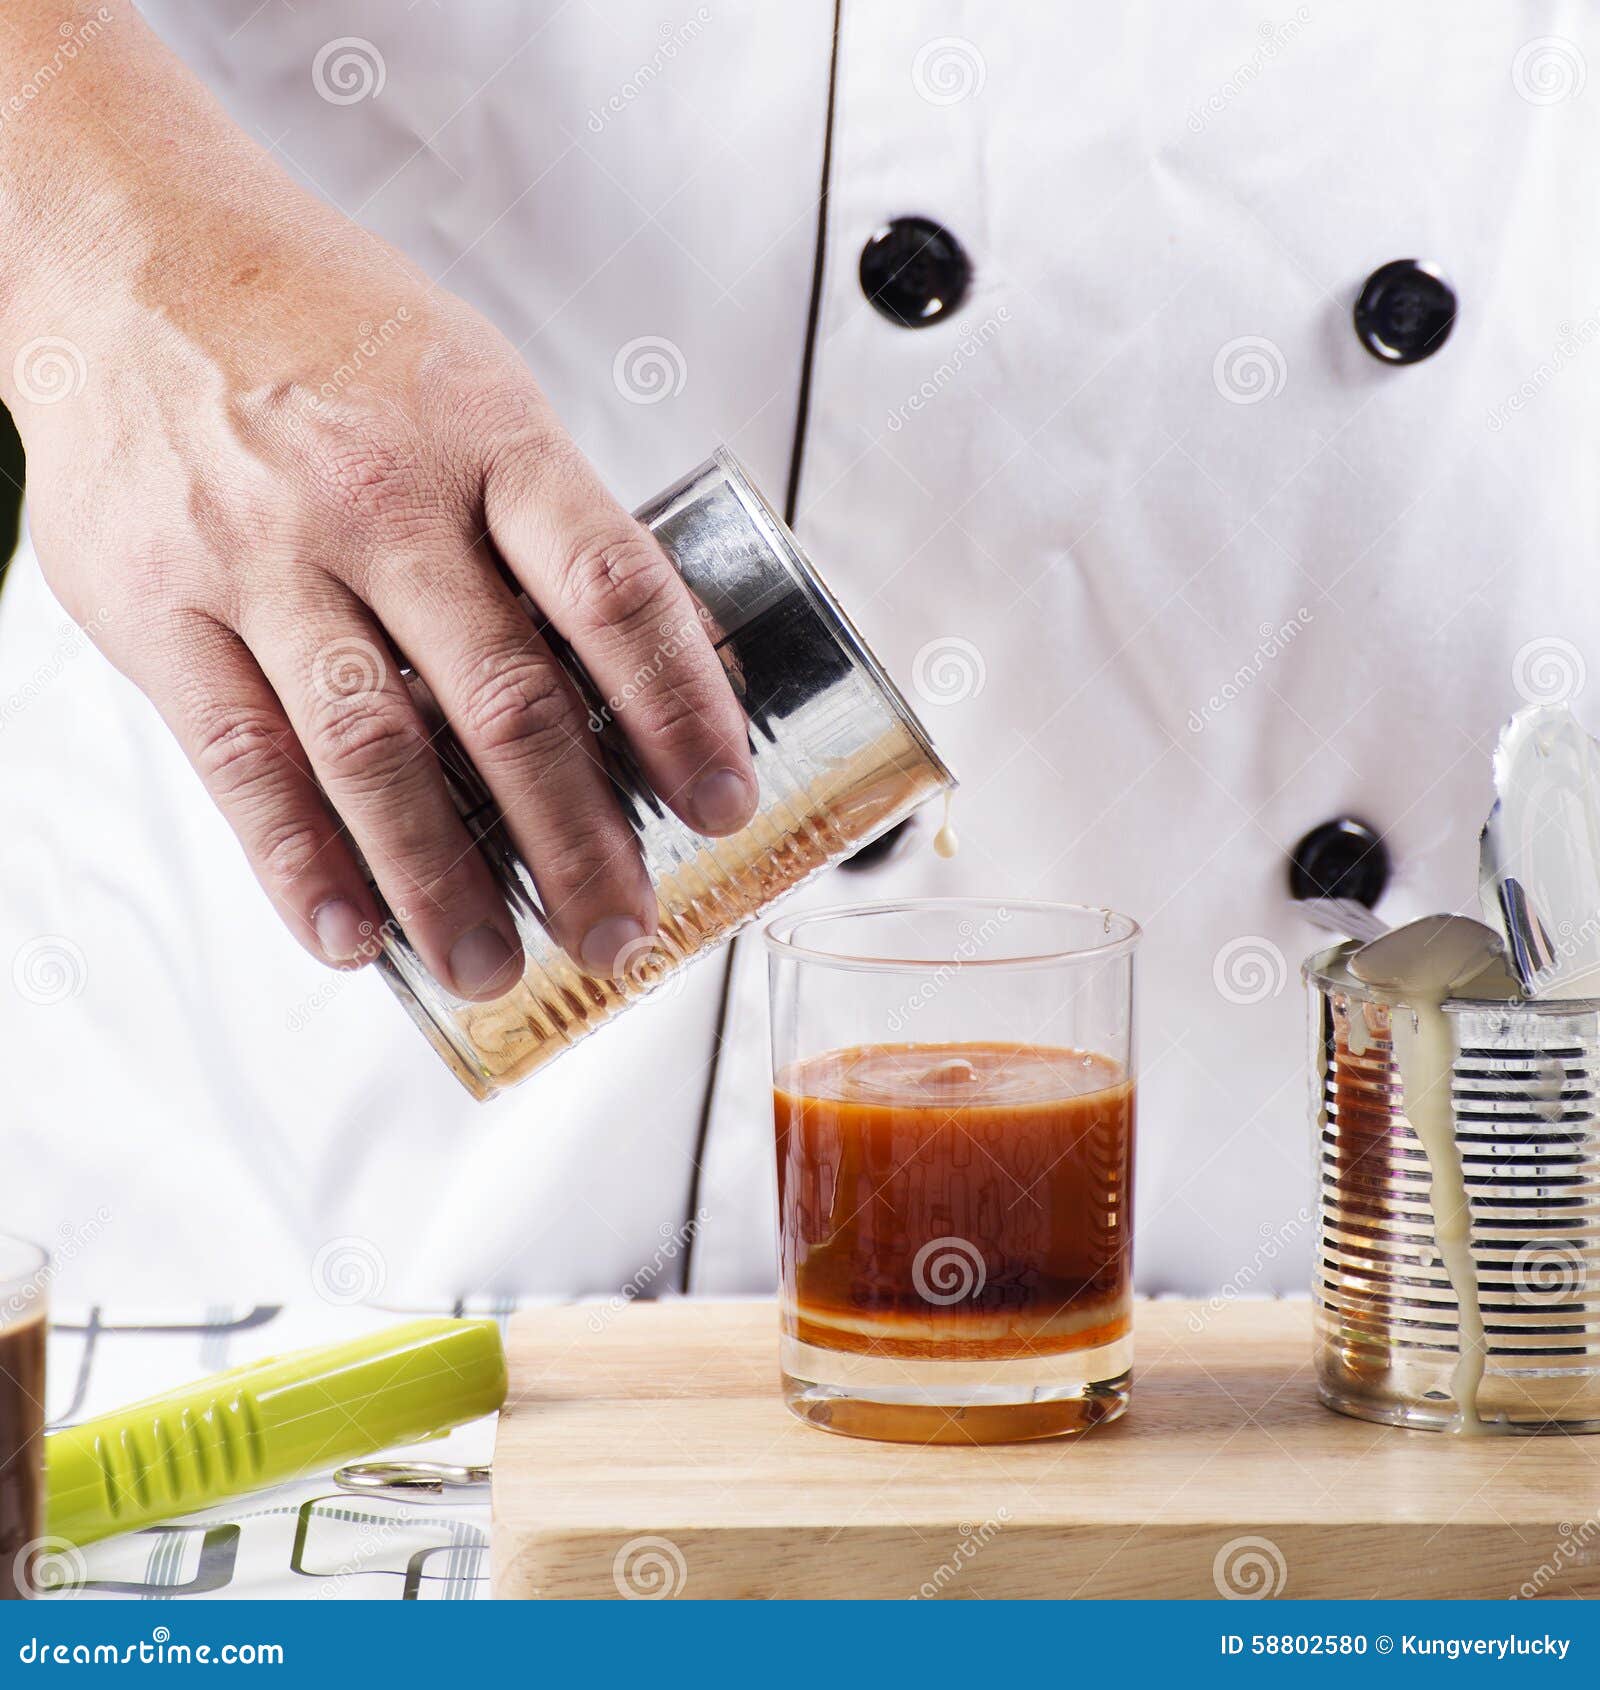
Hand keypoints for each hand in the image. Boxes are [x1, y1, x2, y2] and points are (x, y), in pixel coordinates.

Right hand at [3, 12, 756, 999]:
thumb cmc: (325, 327)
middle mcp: (379, 498)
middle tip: (621, 931)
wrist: (129, 247)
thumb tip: (642, 673)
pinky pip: (241, 758)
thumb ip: (545, 525)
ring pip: (376, 749)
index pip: (613, 592)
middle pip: (507, 701)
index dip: (681, 711)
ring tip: (495, 965)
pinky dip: (298, 860)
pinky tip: (350, 931)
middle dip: (577, 839)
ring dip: (445, 881)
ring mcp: (264, 557)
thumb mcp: (471, 386)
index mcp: (484, 435)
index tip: (719, 801)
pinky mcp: (163, 607)